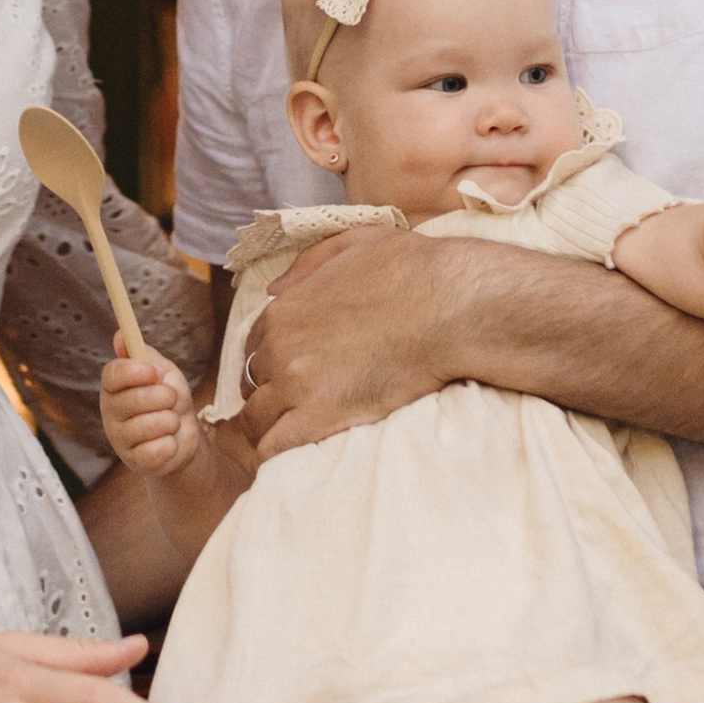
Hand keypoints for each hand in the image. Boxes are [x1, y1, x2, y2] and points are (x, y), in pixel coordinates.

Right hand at [102, 345, 201, 478]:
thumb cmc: (169, 400)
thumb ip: (144, 355)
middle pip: (135, 399)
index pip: (113, 375)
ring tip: (170, 422)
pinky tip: (167, 442)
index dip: (136, 372)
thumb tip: (119, 335)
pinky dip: (170, 444)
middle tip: (170, 399)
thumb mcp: (162, 372)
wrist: (184, 436)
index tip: (156, 372)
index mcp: (114, 387)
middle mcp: (110, 412)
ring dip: (171, 421)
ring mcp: (119, 439)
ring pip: (151, 425)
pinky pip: (156, 450)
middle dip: (165, 397)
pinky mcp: (133, 461)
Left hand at [238, 224, 468, 454]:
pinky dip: (275, 456)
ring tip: (298, 436)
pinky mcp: (319, 416)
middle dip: (271, 395)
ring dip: (271, 428)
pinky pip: (273, 449)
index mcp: (286, 309)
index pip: (254, 348)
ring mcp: (296, 383)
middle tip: (300, 407)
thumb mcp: (354, 244)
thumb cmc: (413, 271)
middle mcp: (281, 346)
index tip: (293, 376)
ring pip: (255, 421)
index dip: (271, 363)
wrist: (450, 306)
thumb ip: (309, 264)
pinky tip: (294, 458)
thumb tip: (274, 288)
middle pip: (253, 384)